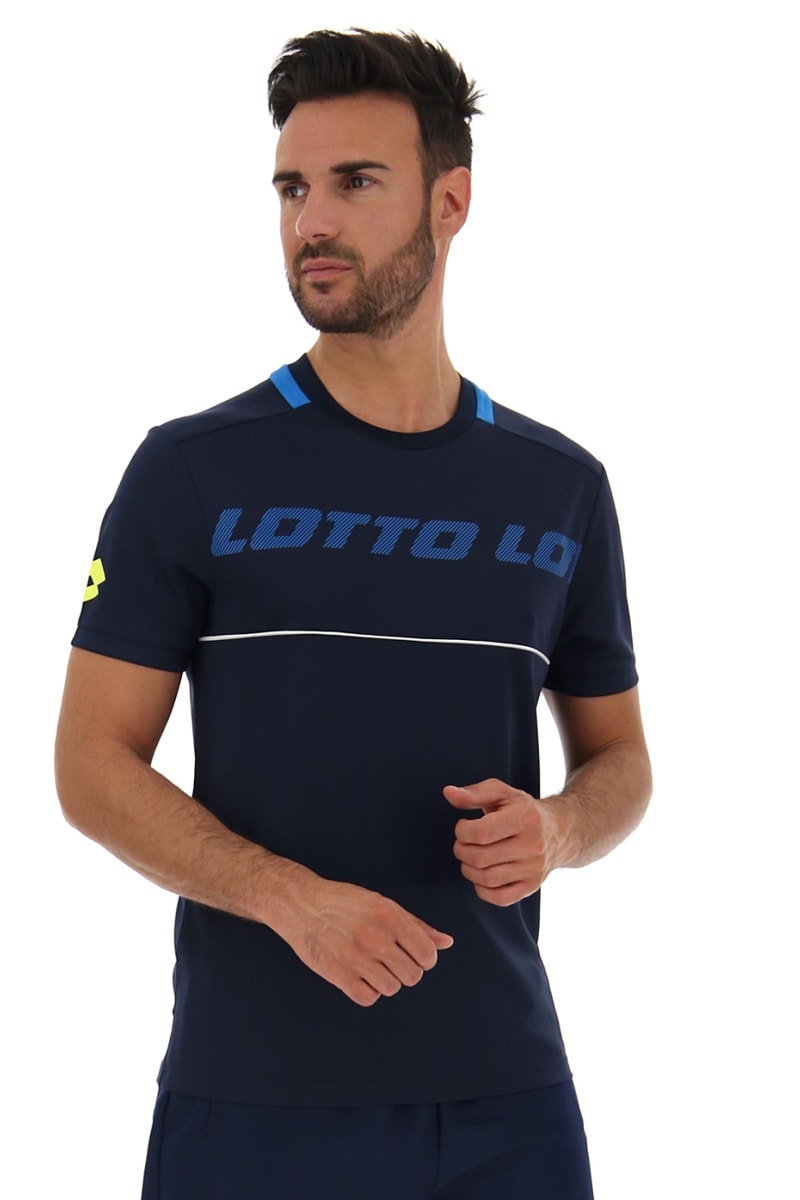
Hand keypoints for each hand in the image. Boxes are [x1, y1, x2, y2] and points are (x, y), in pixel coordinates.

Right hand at [275, 868, 453, 1006]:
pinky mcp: (339, 975)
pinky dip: (368, 990)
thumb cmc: (345, 903)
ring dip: (386, 980)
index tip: (413, 955)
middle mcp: (376, 938)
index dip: (425, 959)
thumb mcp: (383, 904)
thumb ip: (416, 925)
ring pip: (392, 988)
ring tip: (372, 964)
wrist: (302, 906)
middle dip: (406, 970)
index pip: (427, 955)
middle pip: (412, 976)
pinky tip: (360, 974)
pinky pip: (369, 998)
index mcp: (390, 916)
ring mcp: (357, 958)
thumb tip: (446, 943)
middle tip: (390, 959)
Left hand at [444, 779, 572, 906]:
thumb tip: (448, 793)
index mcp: (525, 818)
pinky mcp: (532, 886)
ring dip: (468, 869)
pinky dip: (482, 889)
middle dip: (461, 850)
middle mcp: (532, 846)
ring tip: (470, 857)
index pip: (482, 832)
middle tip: (462, 843)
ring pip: (487, 879)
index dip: (462, 831)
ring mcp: (534, 869)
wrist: (559, 831)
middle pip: (480, 857)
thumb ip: (474, 793)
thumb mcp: (502, 793)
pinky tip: (481, 874)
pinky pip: (500, 898)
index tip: (463, 826)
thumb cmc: (523, 810)